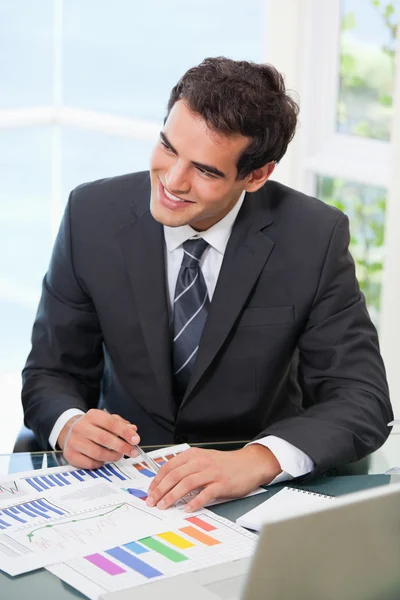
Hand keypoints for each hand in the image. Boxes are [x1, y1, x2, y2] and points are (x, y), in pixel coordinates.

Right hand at [58, 409, 139, 468]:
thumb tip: (133, 429)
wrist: (69, 431)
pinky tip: (103, 459)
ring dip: (112, 456)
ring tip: (118, 456)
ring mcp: (74, 441)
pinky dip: (100, 463)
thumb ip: (120, 424)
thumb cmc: (92, 427)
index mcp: (92, 415)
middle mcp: (81, 427)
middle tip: (133, 452)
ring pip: (98, 453)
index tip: (136, 440)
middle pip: (105, 439)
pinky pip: (90, 463)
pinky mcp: (70, 455)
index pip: (111, 423)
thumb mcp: (105, 420)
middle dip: (122, 447)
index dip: (125, 432)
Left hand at [146, 444, 281, 511]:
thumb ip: (187, 467)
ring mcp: (212, 472)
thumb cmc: (225, 464)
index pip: (169, 466)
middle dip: (160, 490)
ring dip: (172, 496)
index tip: (150, 491)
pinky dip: (195, 502)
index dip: (157, 479)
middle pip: (175, 475)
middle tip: (152, 501)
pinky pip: (205, 493)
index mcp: (194, 455)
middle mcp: (201, 462)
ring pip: (186, 483)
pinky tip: (187, 508)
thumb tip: (167, 481)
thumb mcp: (203, 459)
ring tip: (164, 505)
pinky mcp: (222, 484)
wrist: (249, 463)